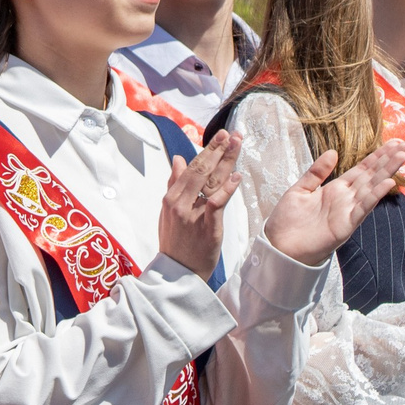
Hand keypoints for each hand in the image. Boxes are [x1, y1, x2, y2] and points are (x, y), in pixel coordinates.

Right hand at [158, 129, 243, 278]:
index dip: (207, 151)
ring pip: (210, 182)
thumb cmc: (175, 242)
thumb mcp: (168, 212)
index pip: (191, 168)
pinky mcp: (207, 226)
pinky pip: (217, 203)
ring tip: (237, 145)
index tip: (220, 137)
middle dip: (217, 150)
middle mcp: (180, 202)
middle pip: (201, 170)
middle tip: (230, 134)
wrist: (179, 271)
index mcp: (171, 197)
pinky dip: (227, 189)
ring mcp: (193, 214)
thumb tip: (179, 160)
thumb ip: (174, 184)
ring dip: (225, 161)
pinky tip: (236, 177)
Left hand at [262, 139, 404, 265]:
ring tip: (402, 157)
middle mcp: (346, 198)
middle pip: (372, 175)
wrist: (280, 247)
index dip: (378, 156)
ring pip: (372, 188)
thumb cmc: (288, 221)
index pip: (363, 169)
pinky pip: (363, 208)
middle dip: (389, 160)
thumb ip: (317, 172)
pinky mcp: (346, 224)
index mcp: (336, 189)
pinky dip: (375, 196)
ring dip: (387, 172)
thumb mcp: (300, 190)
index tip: (395, 143)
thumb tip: (333, 152)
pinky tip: (388, 183)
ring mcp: (348, 211)